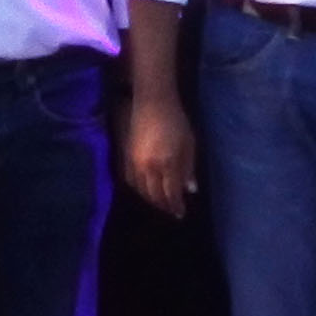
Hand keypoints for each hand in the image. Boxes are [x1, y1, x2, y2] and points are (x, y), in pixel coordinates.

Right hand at [123, 92, 197, 215]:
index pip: (171, 193)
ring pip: (140, 190)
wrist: (152, 102)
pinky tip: (144, 190)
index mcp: (167, 164)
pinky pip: (129, 180)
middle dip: (163, 205)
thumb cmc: (176, 121)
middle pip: (154, 195)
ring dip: (150, 199)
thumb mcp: (189, 144)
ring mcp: (134, 162)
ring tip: (159, 202)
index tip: (180, 214)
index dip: (175, 206)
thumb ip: (188, 169)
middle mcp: (148, 167)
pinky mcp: (126, 156)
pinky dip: (137, 189)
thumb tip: (190, 190)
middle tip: (170, 210)